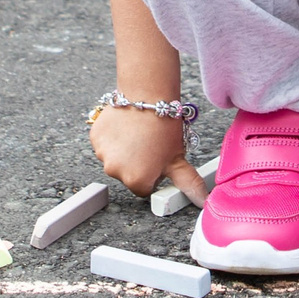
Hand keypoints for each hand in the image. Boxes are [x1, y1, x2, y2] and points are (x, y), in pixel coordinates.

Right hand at [90, 104, 206, 200]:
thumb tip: (203, 201)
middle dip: (137, 163)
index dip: (152, 174)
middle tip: (149, 145)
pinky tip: (126, 126)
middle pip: (127, 174)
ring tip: (138, 134)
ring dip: (123, 151)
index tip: (157, 159)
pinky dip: (113, 138)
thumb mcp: (178, 159)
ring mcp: (102, 154)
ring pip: (114, 159)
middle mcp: (115, 171)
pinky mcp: (95, 137)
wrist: (147, 95)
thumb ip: (188, 183)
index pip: (144, 188)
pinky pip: (104, 144)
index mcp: (136, 181)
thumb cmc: (164, 127)